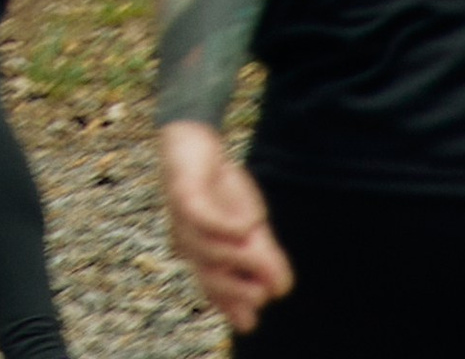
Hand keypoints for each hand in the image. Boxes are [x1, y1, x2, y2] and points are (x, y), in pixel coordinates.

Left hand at [158, 122, 292, 333]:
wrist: (195, 143)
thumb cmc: (221, 188)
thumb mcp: (250, 226)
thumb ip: (263, 256)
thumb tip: (281, 290)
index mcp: (203, 255)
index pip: (214, 290)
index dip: (232, 308)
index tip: (249, 322)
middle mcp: (189, 243)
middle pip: (209, 278)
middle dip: (234, 292)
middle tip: (259, 294)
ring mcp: (183, 221)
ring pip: (209, 251)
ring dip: (239, 254)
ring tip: (260, 244)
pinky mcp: (184, 195)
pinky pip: (204, 219)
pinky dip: (228, 225)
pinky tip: (248, 225)